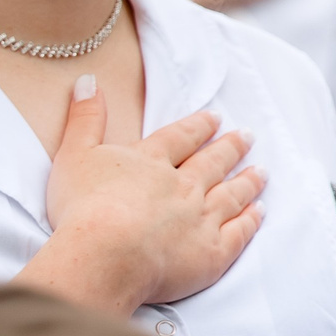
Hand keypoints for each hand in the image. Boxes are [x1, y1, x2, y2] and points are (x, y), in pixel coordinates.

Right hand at [28, 79, 263, 314]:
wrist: (105, 254)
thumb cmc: (83, 206)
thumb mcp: (74, 153)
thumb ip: (85, 118)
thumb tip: (89, 80)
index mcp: (151, 160)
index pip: (180, 137)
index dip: (198, 126)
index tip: (215, 118)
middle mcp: (183, 185)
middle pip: (212, 163)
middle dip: (230, 148)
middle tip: (247, 137)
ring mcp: (201, 217)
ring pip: (231, 194)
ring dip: (247, 181)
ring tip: (261, 172)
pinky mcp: (211, 252)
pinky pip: (238, 232)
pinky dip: (250, 220)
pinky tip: (258, 212)